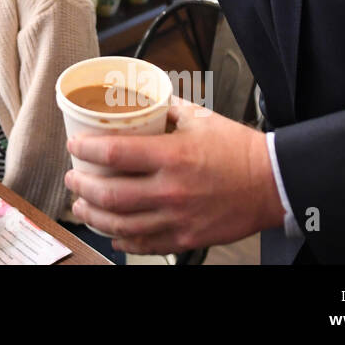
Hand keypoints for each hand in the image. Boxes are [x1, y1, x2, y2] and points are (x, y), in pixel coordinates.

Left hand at [64, 97, 286, 254]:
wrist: (273, 183)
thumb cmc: (238, 150)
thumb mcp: (199, 119)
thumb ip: (165, 110)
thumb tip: (140, 101)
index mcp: (171, 156)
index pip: (113, 154)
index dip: (85, 150)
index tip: (74, 146)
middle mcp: (170, 190)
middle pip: (109, 195)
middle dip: (81, 186)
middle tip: (72, 178)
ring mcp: (177, 218)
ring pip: (120, 224)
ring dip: (93, 216)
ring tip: (82, 207)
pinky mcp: (186, 238)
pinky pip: (145, 244)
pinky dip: (123, 241)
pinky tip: (112, 234)